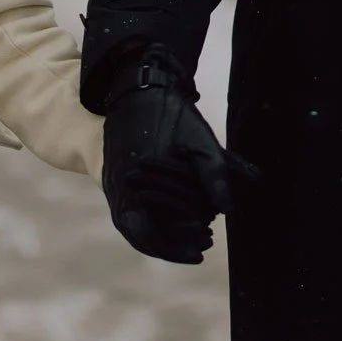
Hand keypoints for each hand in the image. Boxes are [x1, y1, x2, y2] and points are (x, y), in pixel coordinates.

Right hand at [100, 49, 257, 264]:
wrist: (137, 90)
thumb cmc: (171, 114)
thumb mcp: (200, 141)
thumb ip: (214, 175)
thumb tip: (227, 209)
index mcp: (138, 183)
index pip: (151, 234)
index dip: (176, 248)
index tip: (202, 250)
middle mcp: (120, 190)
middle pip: (142, 236)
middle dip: (172, 245)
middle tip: (203, 246)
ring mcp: (113, 185)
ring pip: (134, 226)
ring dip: (161, 236)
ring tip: (192, 237)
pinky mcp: (114, 179)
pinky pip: (130, 212)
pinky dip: (151, 222)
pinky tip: (173, 220)